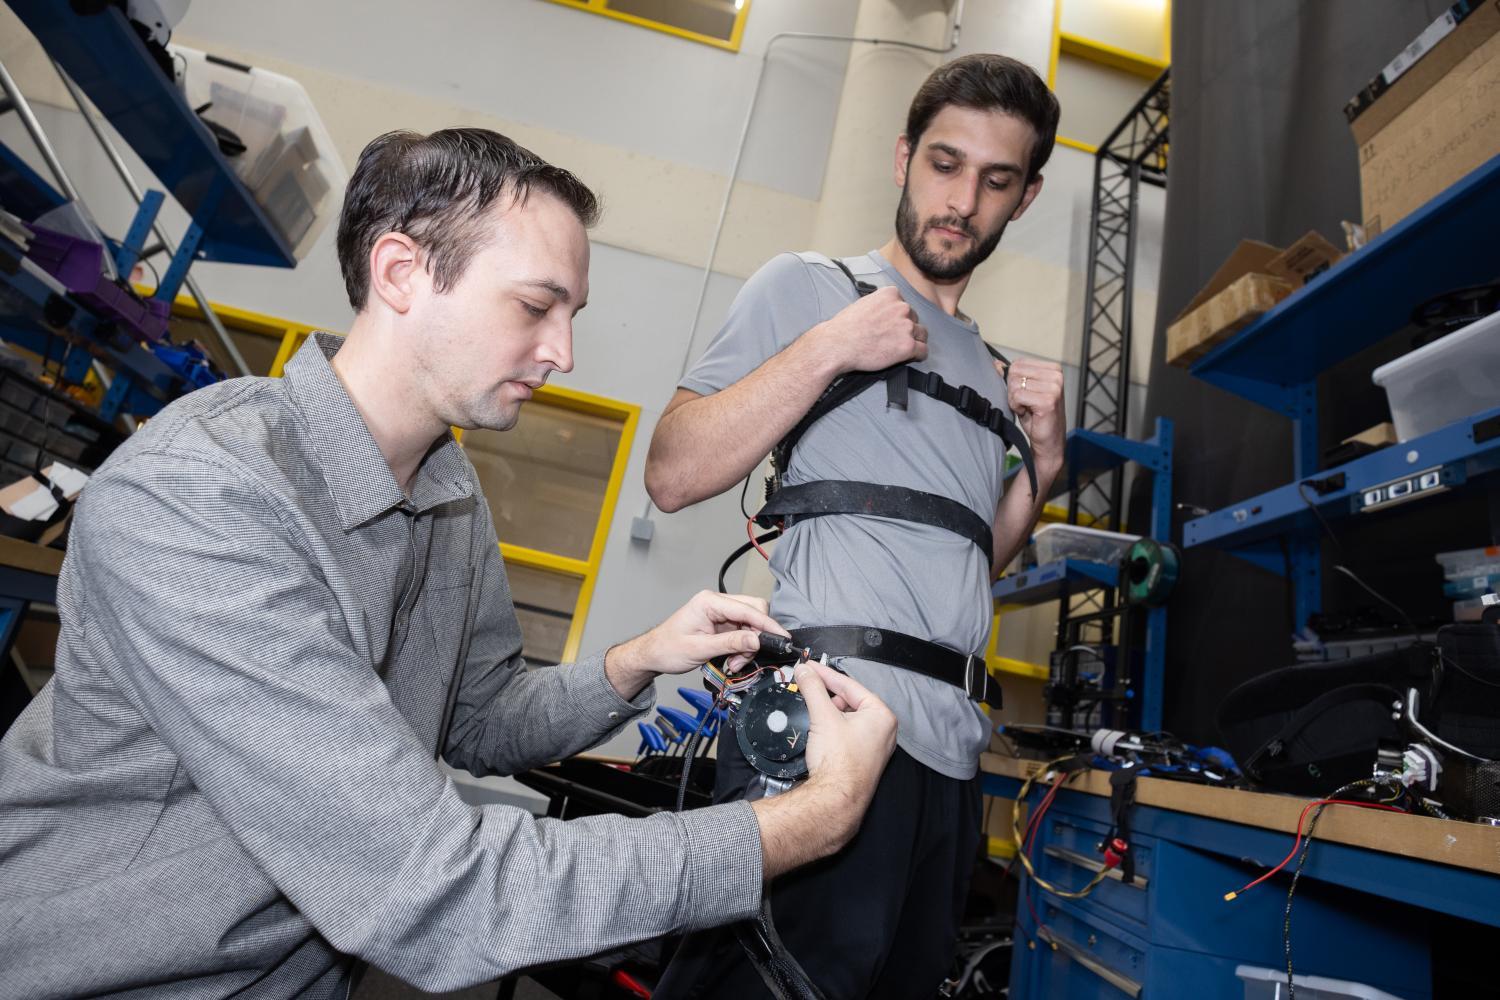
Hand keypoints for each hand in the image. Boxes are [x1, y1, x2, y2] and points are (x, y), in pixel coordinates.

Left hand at [605, 592, 786, 698]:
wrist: (653, 654)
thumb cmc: (668, 649)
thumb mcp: (700, 649)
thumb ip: (731, 643)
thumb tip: (757, 639)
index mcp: (709, 602)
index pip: (748, 608)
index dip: (767, 624)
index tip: (781, 638)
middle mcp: (717, 603)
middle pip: (754, 612)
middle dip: (756, 636)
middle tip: (747, 656)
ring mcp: (720, 613)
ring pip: (751, 625)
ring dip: (748, 646)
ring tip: (734, 663)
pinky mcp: (722, 624)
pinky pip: (743, 633)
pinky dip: (742, 648)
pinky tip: (732, 659)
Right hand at [748, 662, 895, 876]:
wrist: (835, 800)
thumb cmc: (838, 761)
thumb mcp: (822, 716)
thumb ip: (813, 689)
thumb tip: (805, 671)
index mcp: (882, 715)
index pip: (850, 686)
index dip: (826, 675)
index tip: (810, 667)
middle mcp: (884, 731)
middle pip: (850, 701)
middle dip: (827, 695)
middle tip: (808, 686)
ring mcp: (874, 747)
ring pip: (848, 718)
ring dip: (828, 712)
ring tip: (812, 709)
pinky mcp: (863, 760)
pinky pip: (848, 734)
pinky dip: (833, 728)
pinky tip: (819, 729)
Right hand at [809, 286, 926, 373]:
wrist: (838, 345)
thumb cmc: (844, 327)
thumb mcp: (863, 303)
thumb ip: (880, 305)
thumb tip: (885, 312)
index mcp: (891, 294)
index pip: (904, 304)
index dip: (899, 316)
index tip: (893, 324)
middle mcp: (902, 308)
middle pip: (914, 318)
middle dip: (906, 328)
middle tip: (893, 338)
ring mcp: (906, 327)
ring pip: (921, 334)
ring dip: (914, 340)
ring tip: (902, 347)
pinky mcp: (908, 346)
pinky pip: (923, 350)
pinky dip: (919, 355)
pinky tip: (913, 356)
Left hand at [1001, 356, 1065, 476]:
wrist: (1048, 441)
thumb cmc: (1037, 417)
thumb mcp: (1023, 392)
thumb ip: (1012, 376)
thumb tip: (996, 364)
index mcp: (1053, 369)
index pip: (1018, 363)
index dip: (1014, 381)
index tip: (1026, 395)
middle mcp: (1056, 375)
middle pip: (1015, 372)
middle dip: (1014, 391)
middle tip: (1026, 404)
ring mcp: (1054, 387)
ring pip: (1014, 384)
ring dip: (1015, 400)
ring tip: (1027, 409)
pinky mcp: (1048, 400)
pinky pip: (1017, 396)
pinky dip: (1016, 407)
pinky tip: (1027, 413)